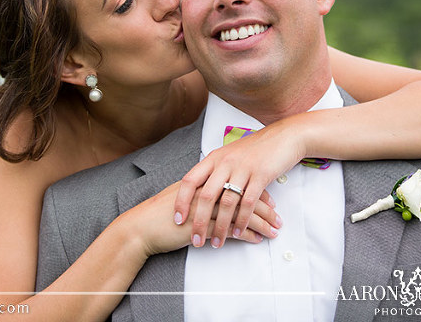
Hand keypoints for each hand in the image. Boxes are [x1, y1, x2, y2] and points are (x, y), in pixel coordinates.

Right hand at [122, 181, 280, 258]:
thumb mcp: (183, 197)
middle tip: (279, 218)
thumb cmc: (159, 214)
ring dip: (262, 223)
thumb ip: (200, 193)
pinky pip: (231, 230)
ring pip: (242, 212)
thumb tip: (216, 196)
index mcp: (204, 180)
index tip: (270, 201)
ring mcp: (206, 207)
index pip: (239, 181)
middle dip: (266, 208)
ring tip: (274, 231)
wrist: (141, 227)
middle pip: (245, 195)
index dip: (257, 191)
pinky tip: (257, 240)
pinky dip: (247, 235)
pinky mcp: (203, 225)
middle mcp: (208, 190)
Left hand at [173, 119, 306, 248]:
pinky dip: (242, 220)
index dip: (181, 201)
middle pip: (206, 196)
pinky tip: (239, 232)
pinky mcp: (261, 175)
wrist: (283, 137)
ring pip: (227, 203)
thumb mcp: (229, 155)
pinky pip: (248, 202)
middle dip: (199, 222)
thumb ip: (215, 171)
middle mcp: (225, 162)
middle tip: (195, 240)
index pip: (190, 180)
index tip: (178, 219)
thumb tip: (200, 190)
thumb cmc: (255, 149)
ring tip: (217, 242)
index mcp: (214, 158)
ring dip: (221, 226)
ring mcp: (243, 169)